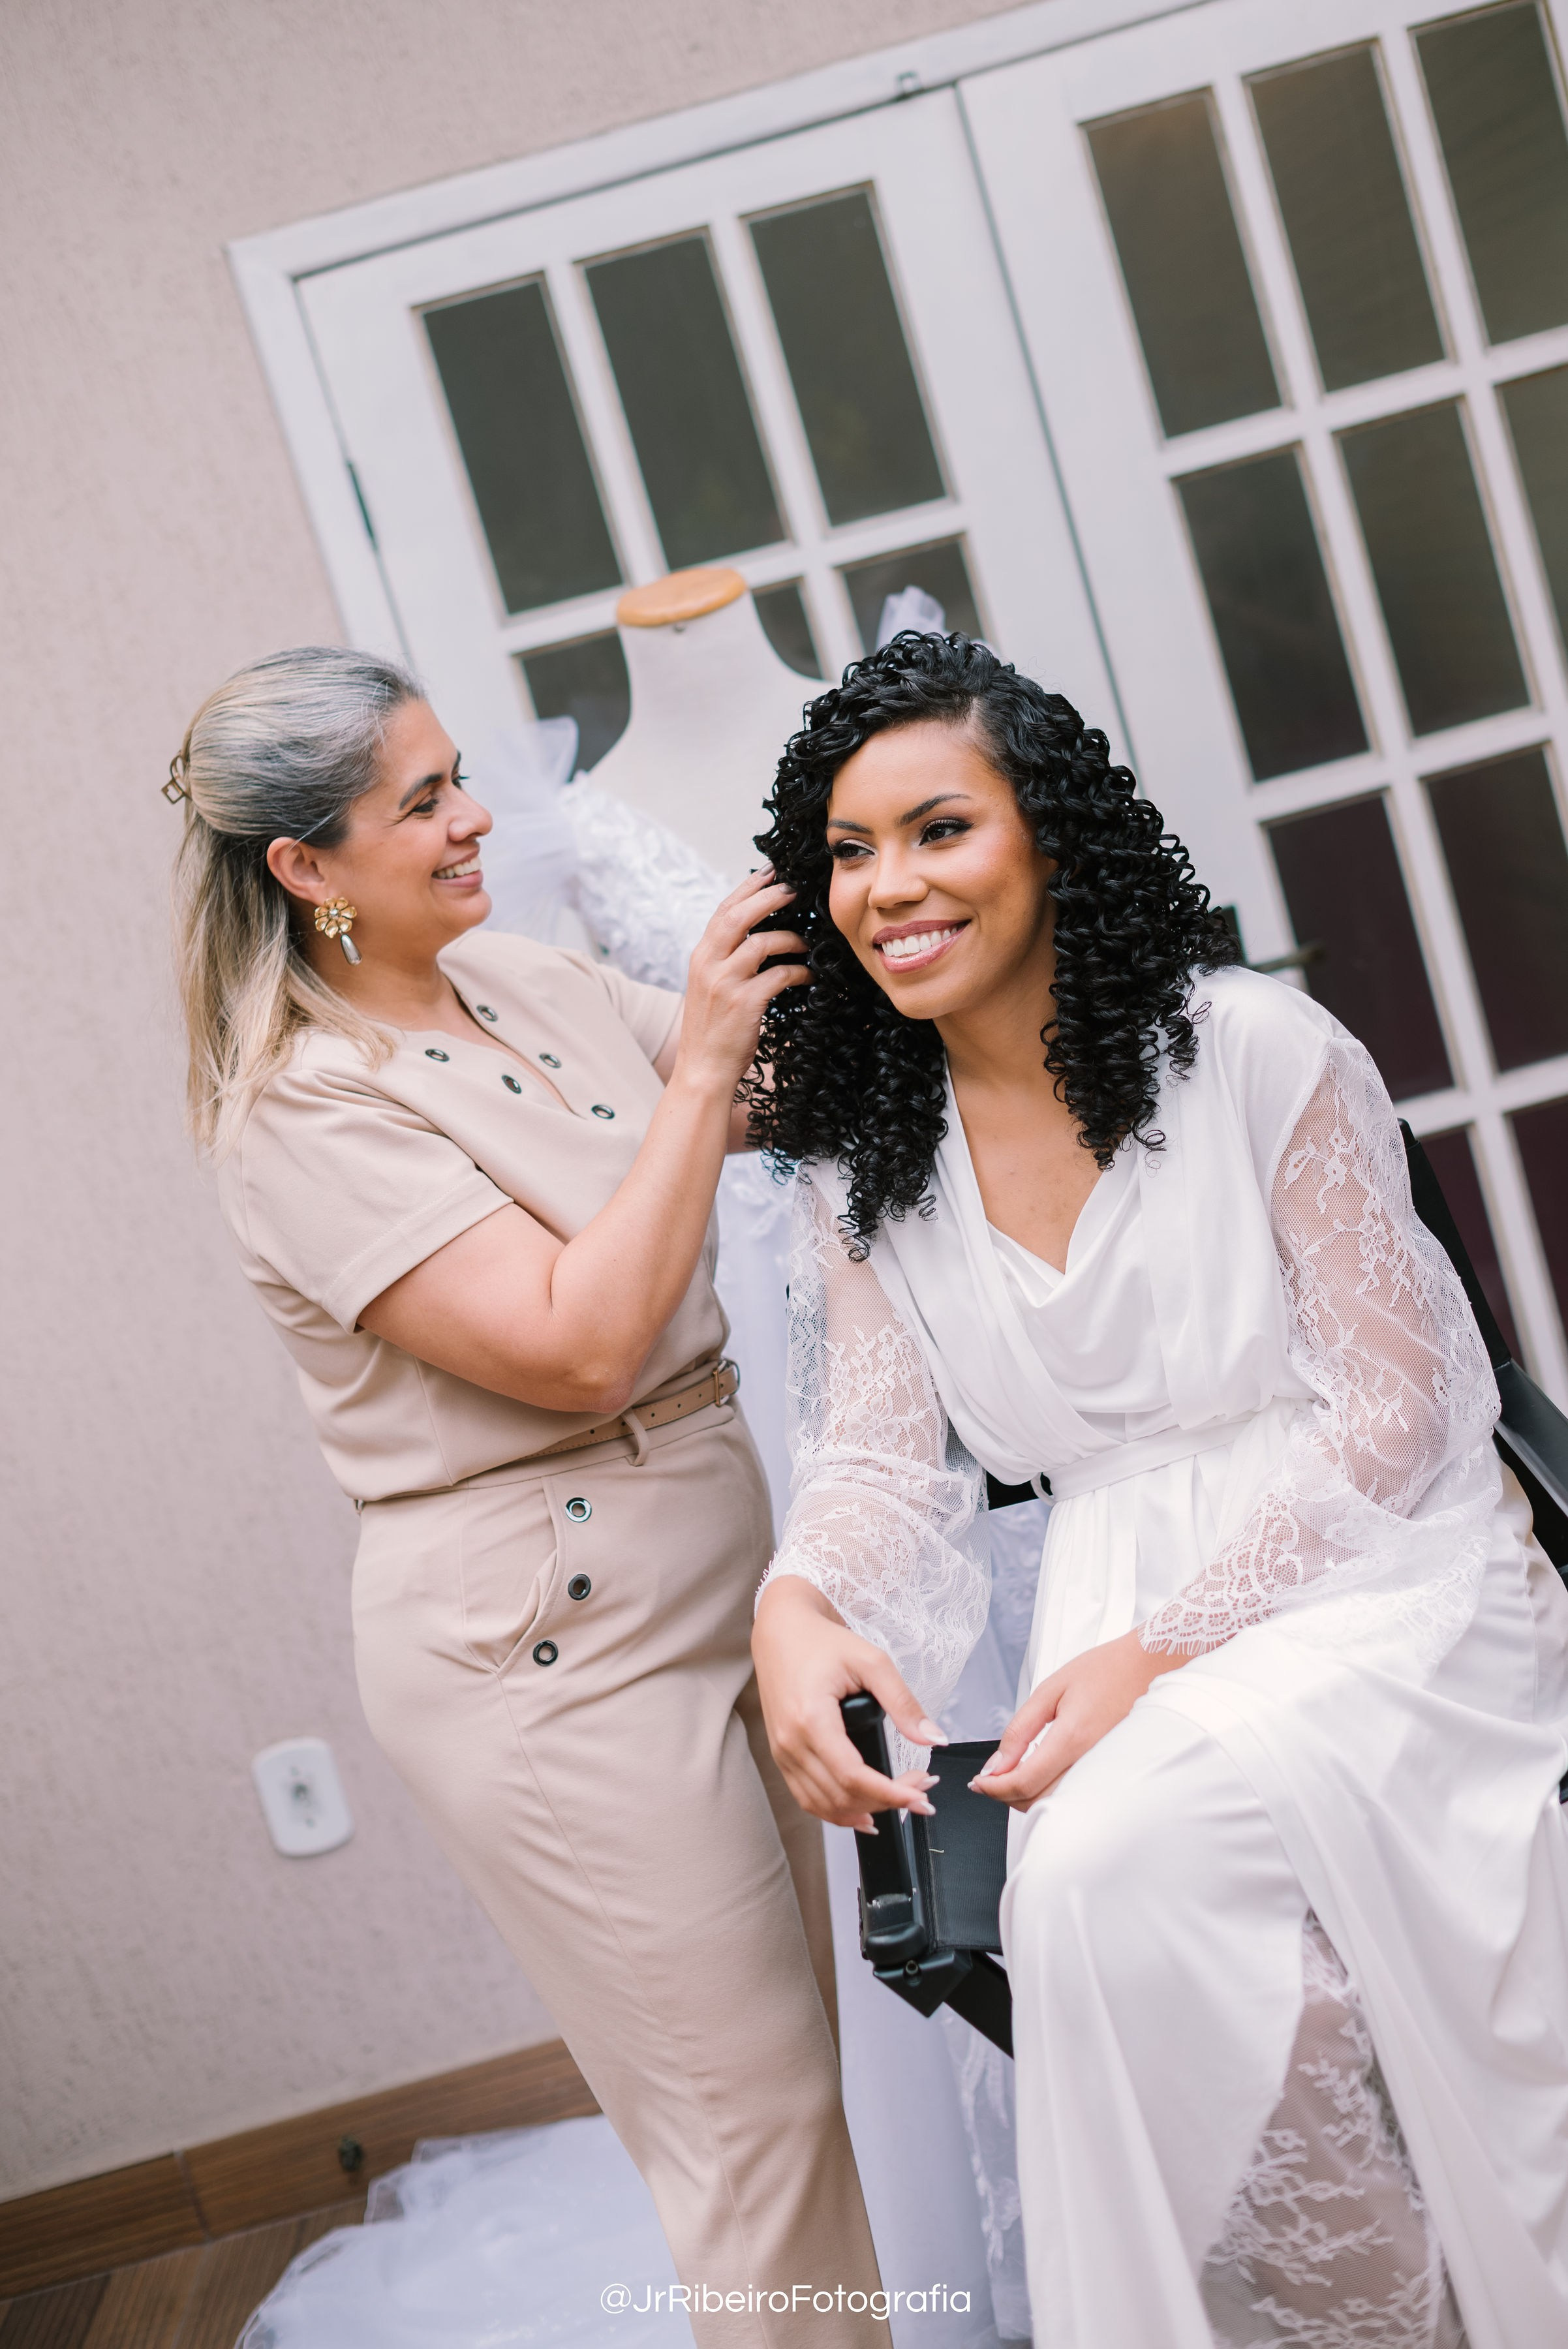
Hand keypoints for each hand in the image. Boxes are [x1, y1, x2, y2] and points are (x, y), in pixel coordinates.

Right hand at [674, 869, 808, 1095]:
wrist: (703, 1071)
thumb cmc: (713, 1031)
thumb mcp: (711, 988)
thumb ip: (726, 960)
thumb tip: (759, 936)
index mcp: (700, 957)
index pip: (724, 911)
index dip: (748, 888)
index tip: (772, 871)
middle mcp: (708, 964)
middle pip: (738, 916)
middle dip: (769, 896)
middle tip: (795, 889)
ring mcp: (724, 983)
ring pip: (762, 942)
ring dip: (791, 938)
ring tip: (808, 943)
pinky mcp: (744, 1003)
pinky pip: (779, 975)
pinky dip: (799, 973)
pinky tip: (809, 977)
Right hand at [753, 1576, 946, 1830]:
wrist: (781, 1631)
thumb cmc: (822, 1642)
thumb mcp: (871, 1661)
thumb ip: (904, 1702)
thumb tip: (935, 1739)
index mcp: (810, 1719)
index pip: (853, 1777)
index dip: (891, 1795)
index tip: (923, 1797)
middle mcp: (790, 1743)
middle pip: (841, 1797)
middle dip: (886, 1803)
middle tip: (921, 1793)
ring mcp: (782, 1752)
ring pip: (823, 1805)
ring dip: (864, 1812)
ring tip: (900, 1801)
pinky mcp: (781, 1755)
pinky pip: (807, 1798)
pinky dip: (836, 1812)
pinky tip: (862, 1813)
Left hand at [971, 1628, 1186, 1809]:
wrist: (1147, 1667)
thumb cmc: (1104, 1671)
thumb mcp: (1050, 1690)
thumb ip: (1020, 1730)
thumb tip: (996, 1764)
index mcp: (1072, 1739)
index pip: (1024, 1782)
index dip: (994, 1788)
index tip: (978, 1782)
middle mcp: (1091, 1763)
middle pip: (1038, 1801)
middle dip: (1005, 1795)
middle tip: (987, 1780)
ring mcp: (1104, 1772)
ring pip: (1056, 1803)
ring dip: (1026, 1797)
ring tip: (1008, 1776)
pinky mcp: (1111, 1773)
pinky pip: (1074, 1796)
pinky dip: (1049, 1793)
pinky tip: (1037, 1776)